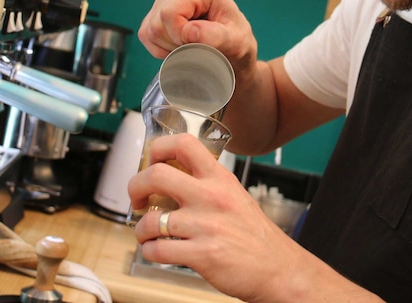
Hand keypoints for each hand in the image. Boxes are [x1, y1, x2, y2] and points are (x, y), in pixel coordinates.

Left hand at [128, 134, 305, 300]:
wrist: (277, 268)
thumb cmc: (254, 234)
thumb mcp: (235, 195)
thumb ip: (207, 183)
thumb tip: (171, 176)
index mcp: (219, 178)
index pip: (184, 144)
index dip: (158, 149)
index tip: (150, 162)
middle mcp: (211, 197)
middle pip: (155, 175)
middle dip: (134, 187)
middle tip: (136, 198)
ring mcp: (205, 226)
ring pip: (149, 221)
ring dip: (140, 230)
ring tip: (146, 234)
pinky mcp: (201, 255)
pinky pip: (157, 251)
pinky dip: (149, 252)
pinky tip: (158, 251)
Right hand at [138, 0, 256, 82]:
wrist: (232, 50)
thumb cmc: (236, 43)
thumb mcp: (236, 42)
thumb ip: (216, 36)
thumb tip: (189, 32)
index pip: (171, 13)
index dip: (179, 35)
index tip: (198, 45)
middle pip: (158, 22)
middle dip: (175, 43)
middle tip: (197, 48)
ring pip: (149, 30)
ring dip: (169, 47)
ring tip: (191, 46)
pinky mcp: (156, 12)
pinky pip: (145, 34)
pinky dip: (160, 48)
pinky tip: (180, 46)